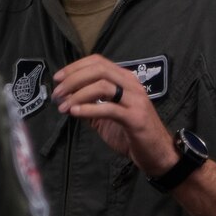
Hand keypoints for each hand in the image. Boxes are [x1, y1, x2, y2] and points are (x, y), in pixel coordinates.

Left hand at [54, 55, 177, 175]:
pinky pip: (109, 108)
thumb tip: (67, 100)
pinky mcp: (135, 118)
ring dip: (78, 94)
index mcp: (125, 80)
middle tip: (58, 93)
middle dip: (73, 79)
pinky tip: (75, 113)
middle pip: (99, 69)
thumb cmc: (132, 134)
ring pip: (103, 85)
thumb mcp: (106, 117)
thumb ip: (90, 106)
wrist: (157, 154)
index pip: (98, 62)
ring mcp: (135, 100)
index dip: (75, 67)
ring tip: (63, 106)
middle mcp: (132, 85)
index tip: (58, 78)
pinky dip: (88, 109)